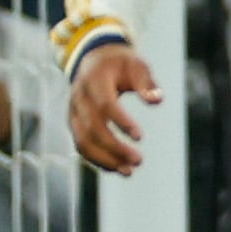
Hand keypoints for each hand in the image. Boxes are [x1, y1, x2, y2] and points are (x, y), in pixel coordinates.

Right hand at [66, 41, 158, 174]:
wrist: (95, 60)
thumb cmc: (122, 64)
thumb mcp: (138, 65)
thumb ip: (147, 83)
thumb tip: (157, 101)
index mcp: (94, 81)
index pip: (105, 105)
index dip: (121, 122)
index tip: (141, 137)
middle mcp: (79, 98)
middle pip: (92, 127)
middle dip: (114, 147)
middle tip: (139, 161)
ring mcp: (73, 112)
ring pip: (82, 140)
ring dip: (104, 159)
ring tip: (129, 171)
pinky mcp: (75, 123)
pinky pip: (81, 144)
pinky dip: (97, 159)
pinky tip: (118, 168)